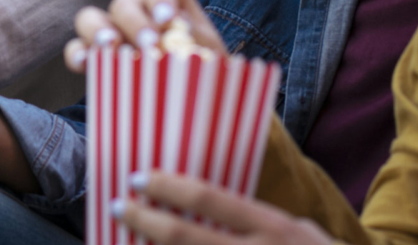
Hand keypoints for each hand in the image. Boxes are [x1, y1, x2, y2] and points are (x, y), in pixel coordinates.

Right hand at [64, 0, 226, 71]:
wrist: (193, 95)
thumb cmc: (203, 68)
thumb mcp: (211, 54)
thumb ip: (200, 44)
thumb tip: (183, 40)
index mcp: (168, 1)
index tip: (168, 19)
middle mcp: (136, 8)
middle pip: (125, 3)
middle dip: (135, 23)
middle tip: (148, 45)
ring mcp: (112, 29)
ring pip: (91, 17)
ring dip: (98, 30)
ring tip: (110, 47)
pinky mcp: (95, 55)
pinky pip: (77, 47)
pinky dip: (77, 54)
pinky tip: (84, 65)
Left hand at [115, 171, 332, 244]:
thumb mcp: (300, 233)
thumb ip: (258, 220)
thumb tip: (207, 201)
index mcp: (273, 228)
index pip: (210, 198)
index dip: (168, 187)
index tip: (138, 179)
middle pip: (185, 235)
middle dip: (144, 221)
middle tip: (118, 207)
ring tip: (123, 241)